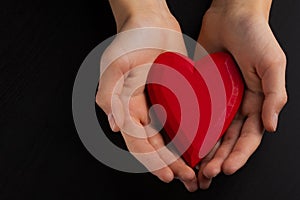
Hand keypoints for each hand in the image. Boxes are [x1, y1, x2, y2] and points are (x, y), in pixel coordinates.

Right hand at [96, 1, 197, 191]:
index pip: (138, 140)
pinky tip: (201, 146)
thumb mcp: (114, 65)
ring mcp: (158, 103)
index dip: (152, 159)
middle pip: (155, 144)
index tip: (168, 174)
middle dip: (169, 162)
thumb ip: (110, 95)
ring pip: (169, 137)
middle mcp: (142, 109)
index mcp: (126, 107)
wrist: (151, 22)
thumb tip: (115, 126)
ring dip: (180, 154)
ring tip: (194, 170)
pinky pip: (182, 119)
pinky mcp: (175, 95)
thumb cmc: (130, 40)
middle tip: (187, 177)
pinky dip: (190, 135)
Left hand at [195, 0, 287, 188]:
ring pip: (211, 132)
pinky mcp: (201, 90)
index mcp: (256, 102)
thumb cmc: (255, 36)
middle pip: (228, 140)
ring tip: (195, 168)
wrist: (231, 15)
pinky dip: (191, 130)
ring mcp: (218, 99)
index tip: (227, 168)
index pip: (249, 137)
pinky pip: (195, 113)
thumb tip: (272, 125)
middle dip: (219, 159)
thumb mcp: (272, 64)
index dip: (239, 154)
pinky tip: (184, 142)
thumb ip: (275, 95)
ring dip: (204, 151)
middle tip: (207, 174)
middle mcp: (237, 105)